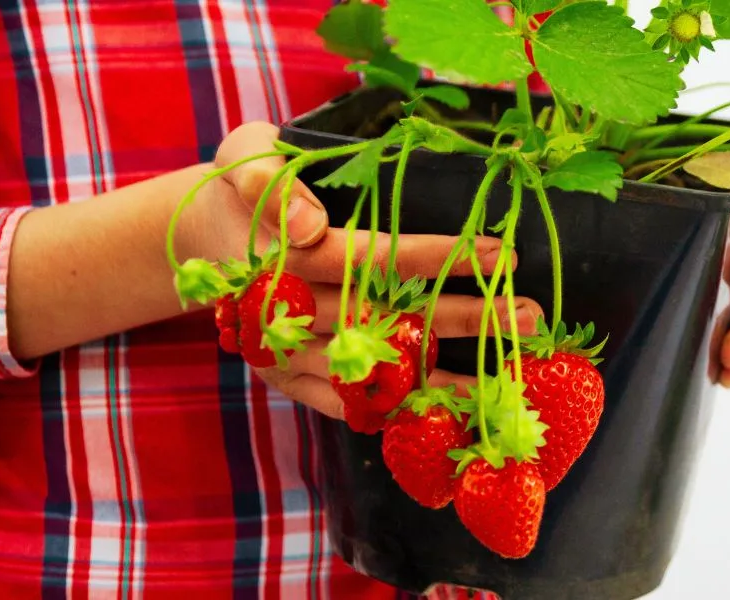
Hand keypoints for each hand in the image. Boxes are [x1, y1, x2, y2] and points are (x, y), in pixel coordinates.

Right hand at [183, 122, 542, 417]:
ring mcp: (288, 355)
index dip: (439, 259)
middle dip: (466, 319)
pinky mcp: (288, 381)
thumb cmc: (241, 189)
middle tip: (531, 317)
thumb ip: (270, 182)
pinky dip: (399, 411)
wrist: (198, 241)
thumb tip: (308, 223)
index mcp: (287, 256)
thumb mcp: (243, 158)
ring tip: (511, 373)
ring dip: (446, 375)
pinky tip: (454, 411)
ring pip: (377, 369)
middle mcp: (292, 314)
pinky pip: (348, 405)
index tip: (500, 254)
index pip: (375, 259)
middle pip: (391, 319)